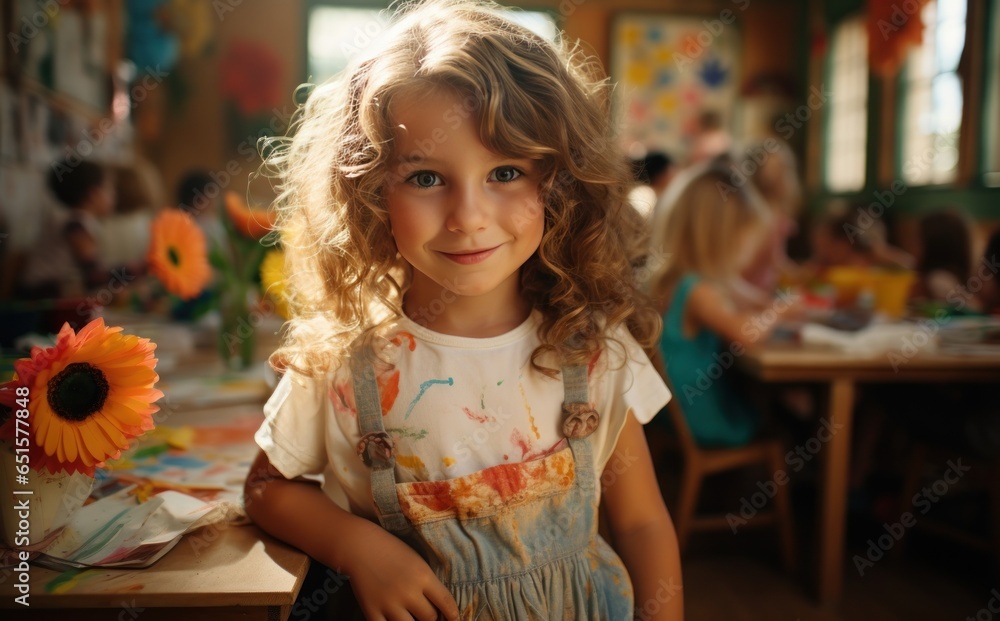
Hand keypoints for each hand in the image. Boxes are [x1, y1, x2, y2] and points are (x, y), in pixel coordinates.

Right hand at [341, 522, 458, 620]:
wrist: (359, 546)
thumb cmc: (391, 550)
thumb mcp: (417, 561)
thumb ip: (428, 582)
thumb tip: (439, 605)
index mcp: (423, 576)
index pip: (446, 602)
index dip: (453, 615)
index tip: (455, 620)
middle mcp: (409, 592)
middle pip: (430, 618)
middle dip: (432, 619)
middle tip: (430, 616)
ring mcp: (389, 604)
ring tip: (413, 618)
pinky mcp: (372, 611)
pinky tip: (395, 620)